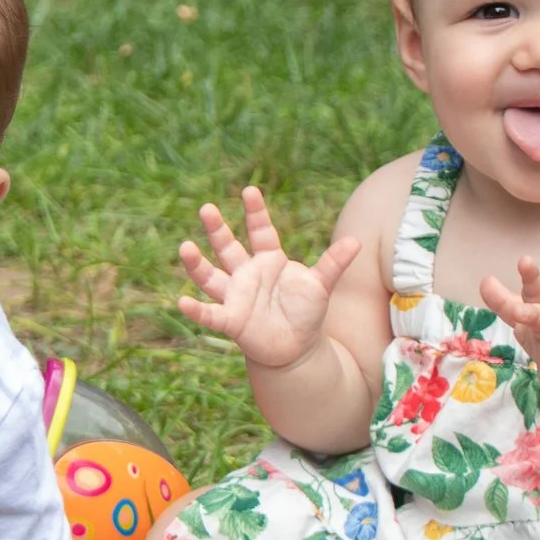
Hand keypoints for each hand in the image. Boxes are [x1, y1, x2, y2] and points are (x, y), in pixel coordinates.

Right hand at [177, 187, 361, 371]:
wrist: (295, 348)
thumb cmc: (305, 311)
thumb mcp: (321, 286)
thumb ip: (333, 264)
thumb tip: (357, 242)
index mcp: (268, 260)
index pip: (260, 231)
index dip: (255, 212)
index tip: (250, 191)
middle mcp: (247, 274)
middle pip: (227, 247)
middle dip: (217, 229)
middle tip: (206, 208)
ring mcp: (236, 296)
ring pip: (211, 276)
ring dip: (197, 263)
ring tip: (185, 247)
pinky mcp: (231, 320)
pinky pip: (210, 313)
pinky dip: (196, 309)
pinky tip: (182, 302)